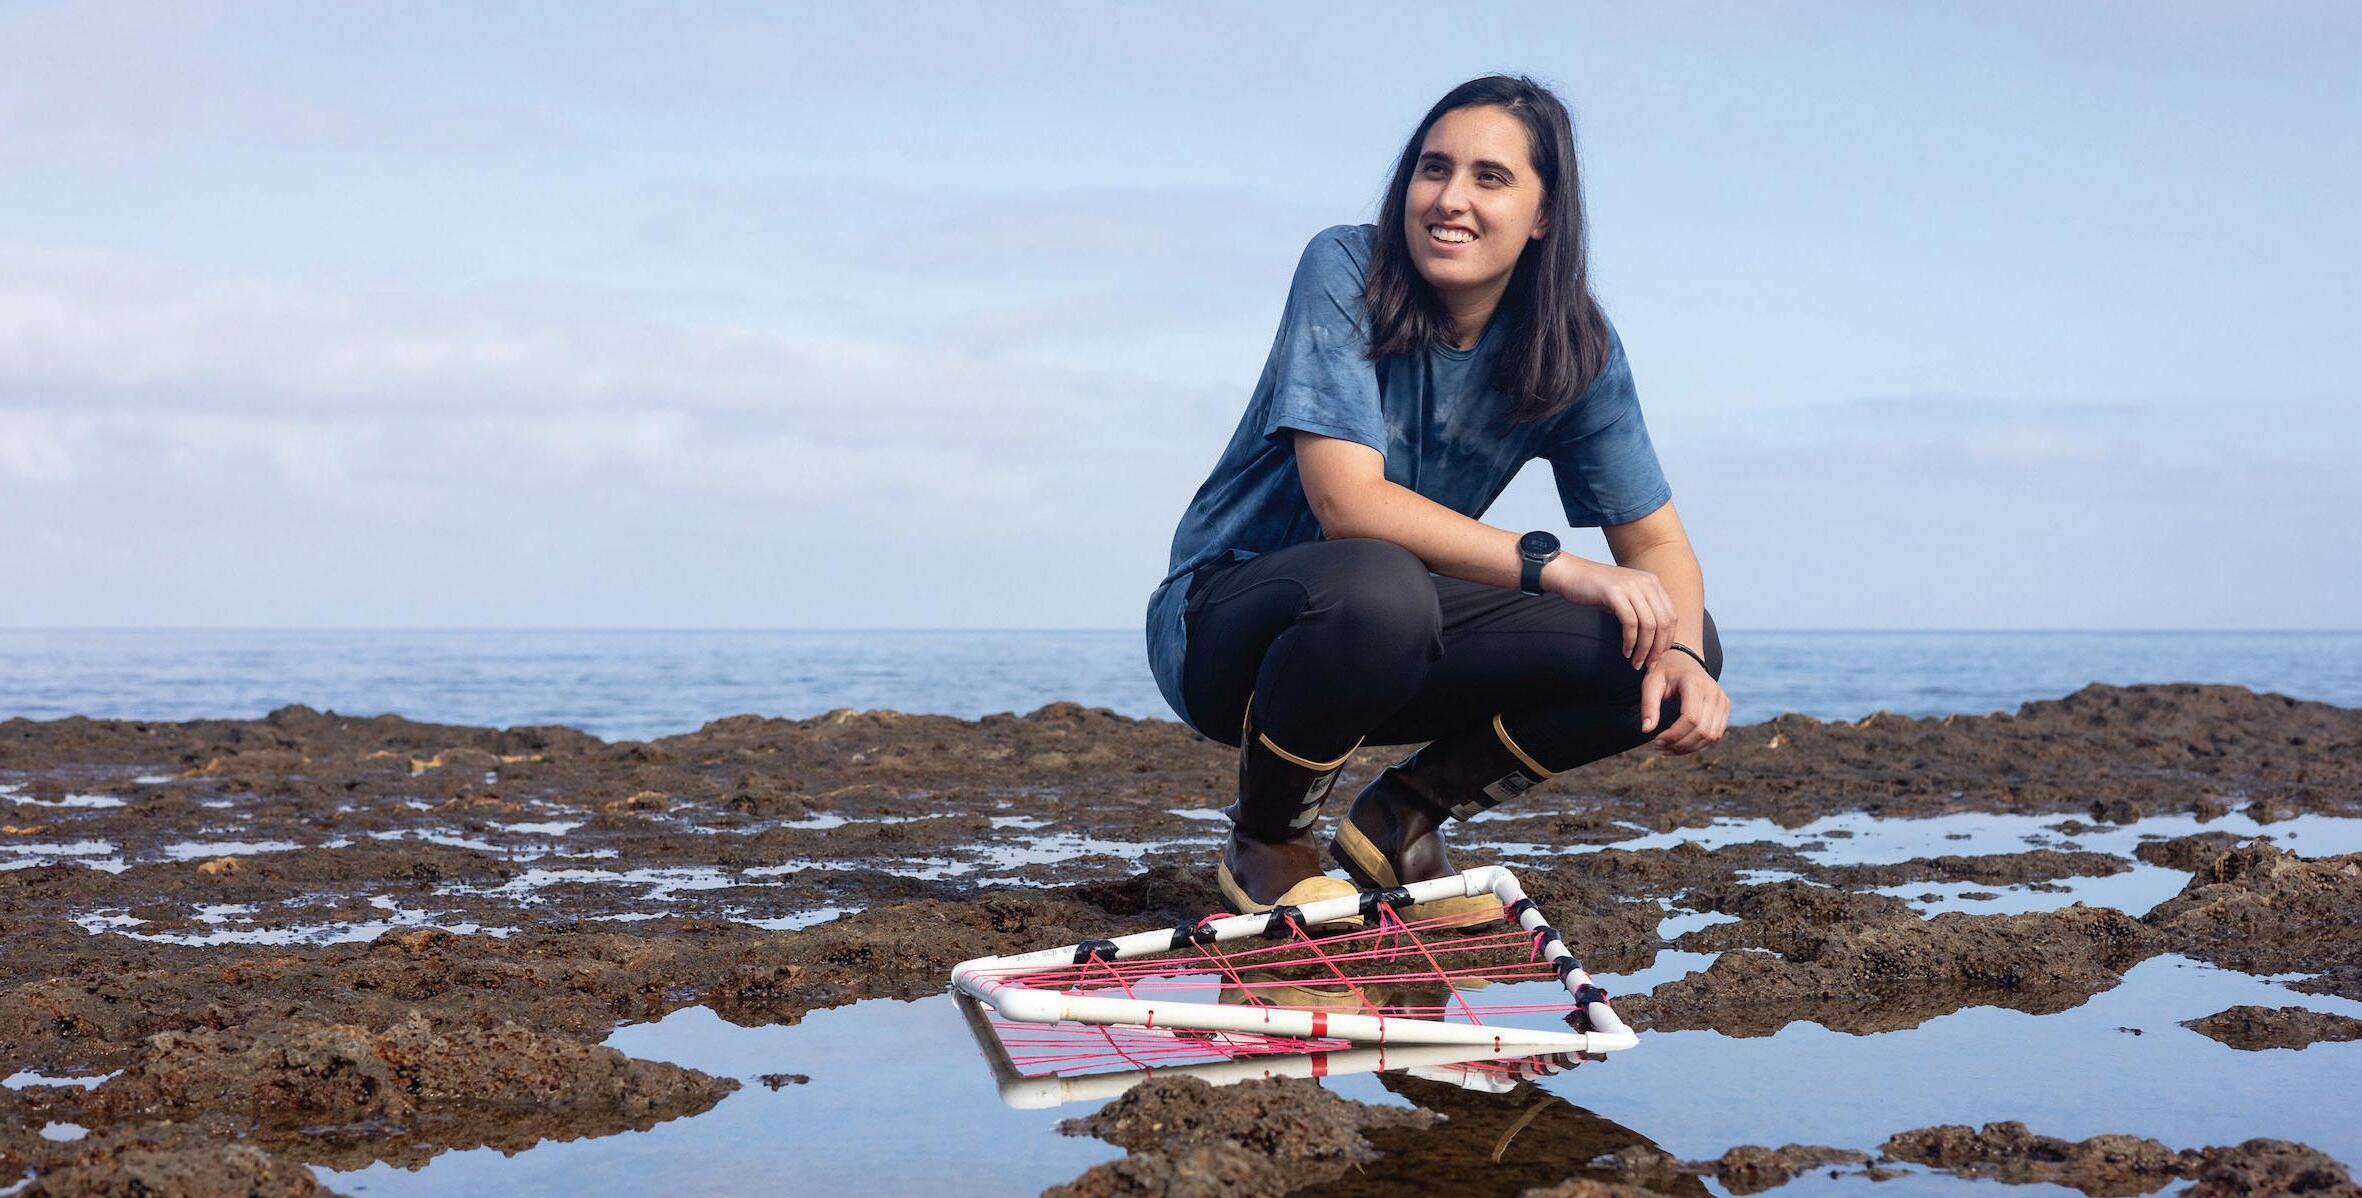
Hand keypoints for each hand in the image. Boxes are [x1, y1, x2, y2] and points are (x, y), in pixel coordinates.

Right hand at [1545, 556, 1675, 669]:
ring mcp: (1631, 586)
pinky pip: (1630, 623)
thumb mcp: (1626, 595)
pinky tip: (1625, 651)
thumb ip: (1642, 609)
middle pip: (1663, 622)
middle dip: (1658, 648)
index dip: (1668, 639)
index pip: (1671, 615)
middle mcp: (1646, 582)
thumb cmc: (1596, 589)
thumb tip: (1656, 638)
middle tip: (1650, 664)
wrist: (1571, 573)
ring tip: (1636, 662)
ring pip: (1648, 625)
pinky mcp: (1615, 593)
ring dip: (1644, 649)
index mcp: (1652, 582)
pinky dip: (1630, 641)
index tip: (1659, 655)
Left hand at [1639, 652, 1728, 753]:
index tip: (1657, 741)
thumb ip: (1648, 705)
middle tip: (1659, 747)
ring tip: (1668, 748)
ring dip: (1689, 748)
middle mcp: (1713, 692)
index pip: (1691, 718)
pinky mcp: (1725, 707)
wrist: (1684, 658)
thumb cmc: (1665, 671)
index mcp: (1695, 683)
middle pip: (1702, 730)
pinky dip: (1699, 743)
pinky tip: (1681, 743)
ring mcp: (1722, 700)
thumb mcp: (1650, 682)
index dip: (1674, 735)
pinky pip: (1716, 734)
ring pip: (1711, 736)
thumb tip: (1646, 730)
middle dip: (1680, 744)